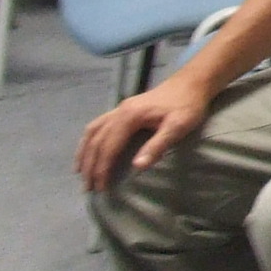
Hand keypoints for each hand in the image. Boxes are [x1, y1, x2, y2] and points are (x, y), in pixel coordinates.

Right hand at [75, 82, 208, 191]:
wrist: (191, 83)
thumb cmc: (187, 106)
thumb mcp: (177, 127)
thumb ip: (157, 145)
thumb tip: (136, 167)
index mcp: (130, 116)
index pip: (109, 147)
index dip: (102, 169)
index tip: (100, 188)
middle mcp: (119, 111)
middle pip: (97, 141)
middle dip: (90, 165)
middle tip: (87, 188)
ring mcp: (119, 108)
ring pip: (93, 131)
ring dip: (84, 152)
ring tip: (79, 172)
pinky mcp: (123, 108)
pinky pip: (98, 125)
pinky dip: (89, 139)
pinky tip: (88, 149)